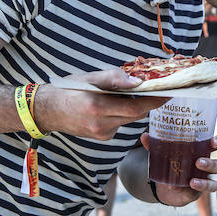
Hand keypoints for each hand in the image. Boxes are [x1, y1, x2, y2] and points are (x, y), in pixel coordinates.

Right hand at [37, 69, 168, 139]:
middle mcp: (101, 124)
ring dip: (135, 107)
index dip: (154, 101)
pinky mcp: (101, 137)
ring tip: (135, 94)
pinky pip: (120, 124)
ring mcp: (101, 133)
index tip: (168, 93)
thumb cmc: (68, 90)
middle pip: (135, 115)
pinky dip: (122, 114)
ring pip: (128, 120)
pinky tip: (114, 105)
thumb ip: (114, 78)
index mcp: (98, 107)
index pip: (135, 107)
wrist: (47, 111)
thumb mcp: (90, 78)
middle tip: (162, 91)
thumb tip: (137, 82)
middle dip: (150, 103)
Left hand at [139, 133, 216, 206]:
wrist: (165, 184)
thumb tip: (145, 136)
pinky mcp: (196, 193)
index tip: (214, 141)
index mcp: (202, 151)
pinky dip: (193, 191)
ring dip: (205, 181)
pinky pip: (199, 193)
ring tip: (192, 180)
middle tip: (198, 162)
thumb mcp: (163, 153)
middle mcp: (207, 166)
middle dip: (211, 164)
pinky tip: (182, 188)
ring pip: (213, 182)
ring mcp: (204, 181)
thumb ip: (155, 145)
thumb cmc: (170, 162)